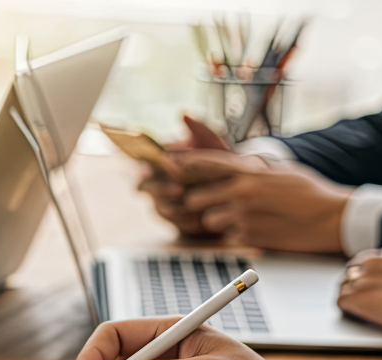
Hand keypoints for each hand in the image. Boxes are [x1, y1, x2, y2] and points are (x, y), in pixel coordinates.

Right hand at [136, 115, 230, 235]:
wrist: (240, 189)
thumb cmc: (221, 163)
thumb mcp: (214, 144)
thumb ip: (200, 129)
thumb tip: (183, 113)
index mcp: (162, 164)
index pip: (141, 165)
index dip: (141, 169)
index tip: (149, 171)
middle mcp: (158, 185)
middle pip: (146, 189)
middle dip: (161, 190)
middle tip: (178, 189)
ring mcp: (167, 204)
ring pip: (161, 208)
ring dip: (176, 207)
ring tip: (194, 204)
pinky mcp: (179, 222)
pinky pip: (177, 224)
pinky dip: (189, 220)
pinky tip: (202, 217)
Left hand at [174, 155, 351, 252]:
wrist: (331, 218)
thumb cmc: (310, 192)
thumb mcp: (280, 171)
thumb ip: (253, 168)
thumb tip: (236, 162)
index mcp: (249, 171)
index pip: (206, 163)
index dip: (185, 164)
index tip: (170, 164)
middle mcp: (241, 191)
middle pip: (195, 199)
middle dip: (200, 204)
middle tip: (216, 205)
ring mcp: (242, 215)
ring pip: (208, 221)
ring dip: (220, 222)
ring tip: (248, 218)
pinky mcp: (247, 236)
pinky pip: (228, 237)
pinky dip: (239, 236)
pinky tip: (262, 230)